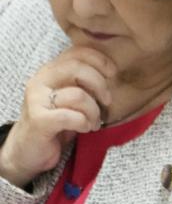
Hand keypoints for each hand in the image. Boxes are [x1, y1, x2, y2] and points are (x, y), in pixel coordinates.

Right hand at [0, 46, 115, 186]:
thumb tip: (111, 73)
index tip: (113, 73)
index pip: (76, 53)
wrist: (28, 150)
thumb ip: (82, 84)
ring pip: (79, 96)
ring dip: (94, 112)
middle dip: (100, 85)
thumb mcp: (70, 99)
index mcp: (50, 72)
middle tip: (107, 102)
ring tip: (93, 123)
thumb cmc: (55, 124)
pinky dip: (84, 123)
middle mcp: (41, 80)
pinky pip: (72, 117)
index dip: (99, 60)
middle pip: (78, 68)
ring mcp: (37, 99)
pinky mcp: (39, 119)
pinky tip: (84, 129)